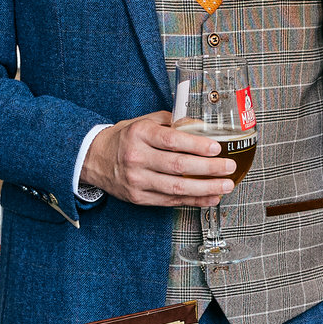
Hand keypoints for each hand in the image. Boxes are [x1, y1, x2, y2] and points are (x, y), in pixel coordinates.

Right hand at [82, 112, 236, 207]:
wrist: (93, 158)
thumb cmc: (124, 138)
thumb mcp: (143, 122)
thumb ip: (171, 122)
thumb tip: (201, 126)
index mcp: (140, 135)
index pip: (172, 141)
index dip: (197, 145)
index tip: (216, 148)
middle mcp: (137, 158)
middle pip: (178, 167)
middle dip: (208, 169)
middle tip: (229, 167)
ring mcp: (137, 181)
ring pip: (176, 188)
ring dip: (205, 188)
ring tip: (226, 186)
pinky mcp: (138, 198)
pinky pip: (170, 201)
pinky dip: (193, 201)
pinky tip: (210, 197)